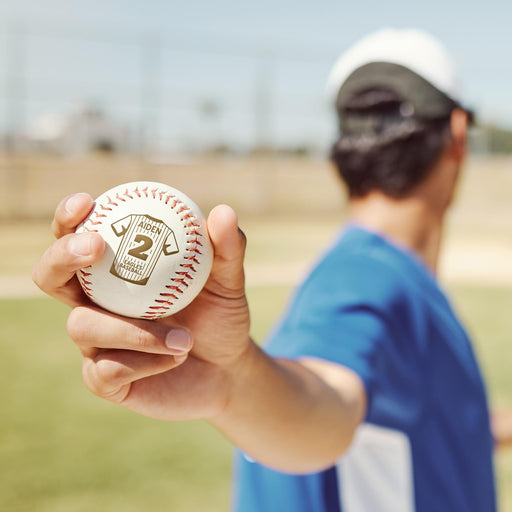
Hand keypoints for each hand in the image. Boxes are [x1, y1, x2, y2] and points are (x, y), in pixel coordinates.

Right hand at [32, 193, 250, 420]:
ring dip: (134, 330)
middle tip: (96, 247)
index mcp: (116, 272)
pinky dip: (147, 360)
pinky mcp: (103, 380)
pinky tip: (178, 356)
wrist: (227, 369)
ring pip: (83, 326)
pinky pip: (108, 369)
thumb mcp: (228, 280)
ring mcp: (95, 343)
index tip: (87, 201)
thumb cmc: (220, 316)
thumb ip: (226, 248)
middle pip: (50, 276)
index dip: (69, 218)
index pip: (77, 238)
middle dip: (62, 256)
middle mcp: (96, 303)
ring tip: (185, 336)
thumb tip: (222, 212)